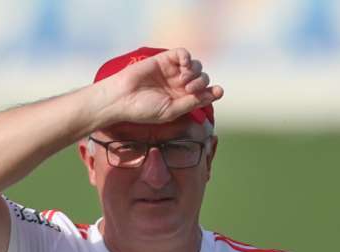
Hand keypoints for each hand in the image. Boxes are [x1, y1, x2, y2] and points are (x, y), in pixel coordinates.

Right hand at [107, 48, 223, 124]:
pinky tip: (183, 65)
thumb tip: (215, 94)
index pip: (204, 94)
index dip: (213, 91)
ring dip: (194, 72)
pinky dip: (187, 57)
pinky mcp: (164, 60)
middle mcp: (179, 86)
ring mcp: (172, 72)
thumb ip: (192, 102)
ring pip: (195, 66)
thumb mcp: (171, 111)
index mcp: (182, 101)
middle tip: (188, 89)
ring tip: (182, 80)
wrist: (121, 98)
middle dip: (200, 83)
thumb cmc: (143, 110)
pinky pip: (182, 53)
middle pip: (202, 79)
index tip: (218, 91)